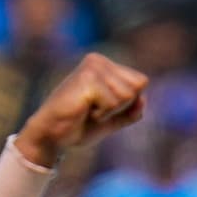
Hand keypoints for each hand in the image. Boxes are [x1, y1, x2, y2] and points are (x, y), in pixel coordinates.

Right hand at [13, 53, 146, 172]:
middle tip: (95, 109)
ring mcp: (92, 67)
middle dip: (121, 106)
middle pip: (137, 87)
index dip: (128, 103)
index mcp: (104, 64)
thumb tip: (143, 99)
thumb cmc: (80, 126)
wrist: (53, 135)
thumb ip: (131, 111)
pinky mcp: (87, 79)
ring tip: (88, 109)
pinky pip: (114, 103)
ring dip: (110, 111)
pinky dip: (103, 114)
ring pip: (128, 95)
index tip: (104, 107)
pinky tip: (84, 111)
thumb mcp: (113, 119)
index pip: (141, 82)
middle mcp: (98, 60)